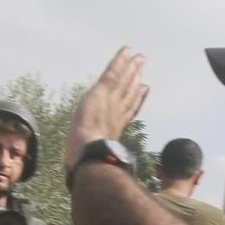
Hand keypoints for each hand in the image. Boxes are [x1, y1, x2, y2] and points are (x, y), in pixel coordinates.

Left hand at [64, 48, 149, 175]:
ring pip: (123, 80)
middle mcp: (116, 113)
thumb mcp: (89, 162)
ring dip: (131, 67)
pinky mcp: (102, 92)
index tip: (143, 89)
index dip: (136, 98)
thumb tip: (80, 174)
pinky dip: (120, 60)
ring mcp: (110, 102)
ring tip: (140, 57)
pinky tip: (127, 50)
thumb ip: (90, 163)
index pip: (127, 110)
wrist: (89, 156)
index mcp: (113, 128)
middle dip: (136, 80)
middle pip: (129, 92)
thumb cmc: (88, 165)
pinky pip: (113, 72)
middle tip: (143, 67)